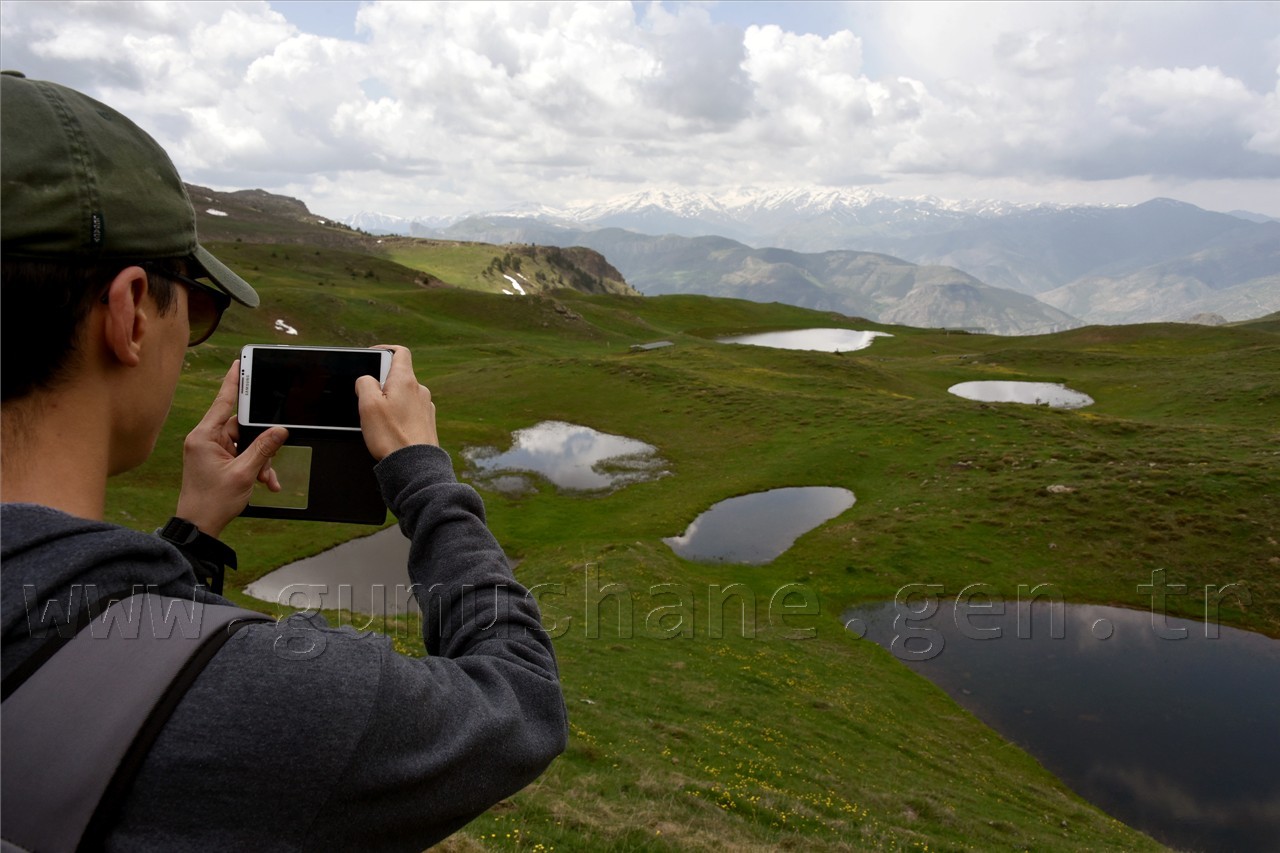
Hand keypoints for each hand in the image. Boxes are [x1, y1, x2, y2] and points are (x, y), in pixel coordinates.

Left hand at [176, 360, 287, 536]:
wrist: (199, 527)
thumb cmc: (212, 502)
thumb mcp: (244, 473)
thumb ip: (263, 448)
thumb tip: (280, 430)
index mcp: (203, 437)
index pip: (222, 402)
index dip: (234, 382)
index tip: (240, 363)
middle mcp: (205, 440)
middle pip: (241, 427)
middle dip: (260, 443)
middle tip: (269, 457)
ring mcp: (210, 450)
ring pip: (245, 443)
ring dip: (260, 460)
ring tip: (265, 479)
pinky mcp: (216, 460)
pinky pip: (241, 455)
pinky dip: (254, 467)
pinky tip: (264, 482)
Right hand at [355, 345, 437, 459]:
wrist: (414, 466)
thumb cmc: (391, 436)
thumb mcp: (368, 405)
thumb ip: (365, 384)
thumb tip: (366, 379)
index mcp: (406, 381)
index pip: (400, 352)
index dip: (384, 349)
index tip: (372, 355)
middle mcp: (420, 391)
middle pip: (399, 376)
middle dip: (382, 383)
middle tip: (367, 398)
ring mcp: (426, 407)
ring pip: (404, 395)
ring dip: (390, 401)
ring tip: (377, 419)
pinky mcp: (427, 423)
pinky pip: (410, 411)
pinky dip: (399, 415)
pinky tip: (390, 429)